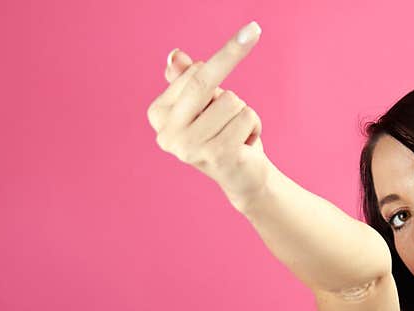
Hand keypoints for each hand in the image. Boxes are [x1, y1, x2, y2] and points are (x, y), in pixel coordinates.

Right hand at [146, 21, 270, 211]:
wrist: (242, 177)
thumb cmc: (222, 135)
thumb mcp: (205, 104)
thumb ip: (187, 79)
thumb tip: (175, 56)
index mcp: (158, 115)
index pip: (191, 73)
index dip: (217, 68)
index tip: (225, 67)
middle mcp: (168, 134)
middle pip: (204, 81)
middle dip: (233, 53)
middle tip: (254, 29)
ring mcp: (190, 147)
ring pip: (231, 100)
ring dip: (243, 113)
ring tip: (236, 134)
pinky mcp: (218, 155)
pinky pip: (247, 116)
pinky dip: (255, 125)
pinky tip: (245, 145)